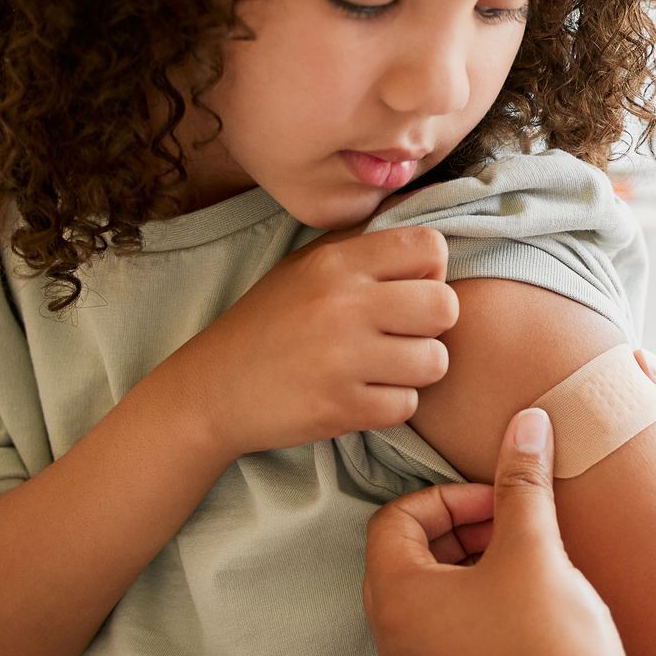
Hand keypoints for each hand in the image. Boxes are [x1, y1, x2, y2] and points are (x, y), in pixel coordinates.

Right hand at [166, 226, 458, 454]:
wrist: (210, 390)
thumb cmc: (269, 324)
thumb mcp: (306, 268)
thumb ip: (365, 252)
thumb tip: (432, 247)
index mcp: (336, 262)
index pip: (430, 247)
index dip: (431, 272)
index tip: (407, 291)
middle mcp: (342, 304)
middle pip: (445, 306)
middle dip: (432, 325)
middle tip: (401, 335)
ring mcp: (342, 358)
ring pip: (435, 361)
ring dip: (415, 370)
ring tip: (382, 368)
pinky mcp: (341, 408)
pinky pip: (407, 405)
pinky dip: (390, 404)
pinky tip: (362, 395)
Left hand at [363, 409, 646, 655]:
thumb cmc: (552, 641)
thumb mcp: (534, 547)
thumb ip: (522, 480)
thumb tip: (526, 421)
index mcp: (396, 601)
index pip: (394, 520)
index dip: (449, 496)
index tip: (501, 500)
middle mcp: (395, 641)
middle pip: (408, 555)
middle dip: (463, 526)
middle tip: (516, 522)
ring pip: (433, 593)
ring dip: (475, 562)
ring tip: (532, 556)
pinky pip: (451, 630)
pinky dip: (483, 600)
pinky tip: (536, 599)